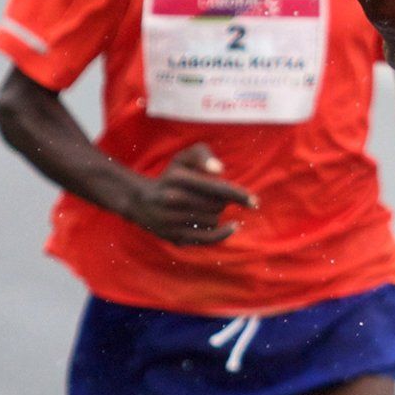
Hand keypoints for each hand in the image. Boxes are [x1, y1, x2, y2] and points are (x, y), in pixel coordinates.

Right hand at [119, 144, 256, 245]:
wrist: (141, 202)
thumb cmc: (171, 177)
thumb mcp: (182, 158)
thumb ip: (202, 155)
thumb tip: (219, 170)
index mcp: (178, 178)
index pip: (215, 188)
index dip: (238, 195)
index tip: (254, 202)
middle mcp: (173, 200)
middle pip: (217, 206)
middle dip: (223, 201)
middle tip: (216, 197)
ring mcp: (172, 221)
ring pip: (213, 221)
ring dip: (216, 214)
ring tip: (204, 207)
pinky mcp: (174, 237)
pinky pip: (206, 239)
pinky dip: (222, 233)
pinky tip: (233, 227)